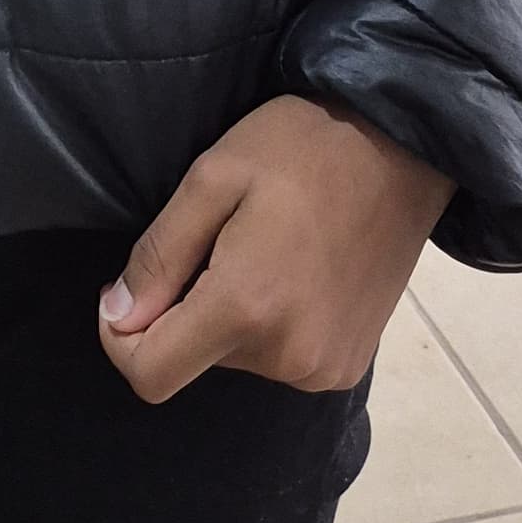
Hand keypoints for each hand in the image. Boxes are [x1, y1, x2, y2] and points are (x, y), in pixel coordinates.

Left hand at [97, 95, 453, 404]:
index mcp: (246, 310)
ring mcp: (324, 369)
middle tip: (222, 239)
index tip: (129, 288)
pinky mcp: (348, 366)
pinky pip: (280, 359)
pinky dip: (271, 325)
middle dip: (187, 309)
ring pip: (237, 359)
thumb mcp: (213, 177)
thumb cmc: (301, 147)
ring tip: (266, 248)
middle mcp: (287, 358)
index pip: (150, 375)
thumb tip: (118, 315)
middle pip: (195, 361)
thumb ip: (160, 255)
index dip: (121, 337)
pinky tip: (296, 272)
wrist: (403, 148)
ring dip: (231, 315)